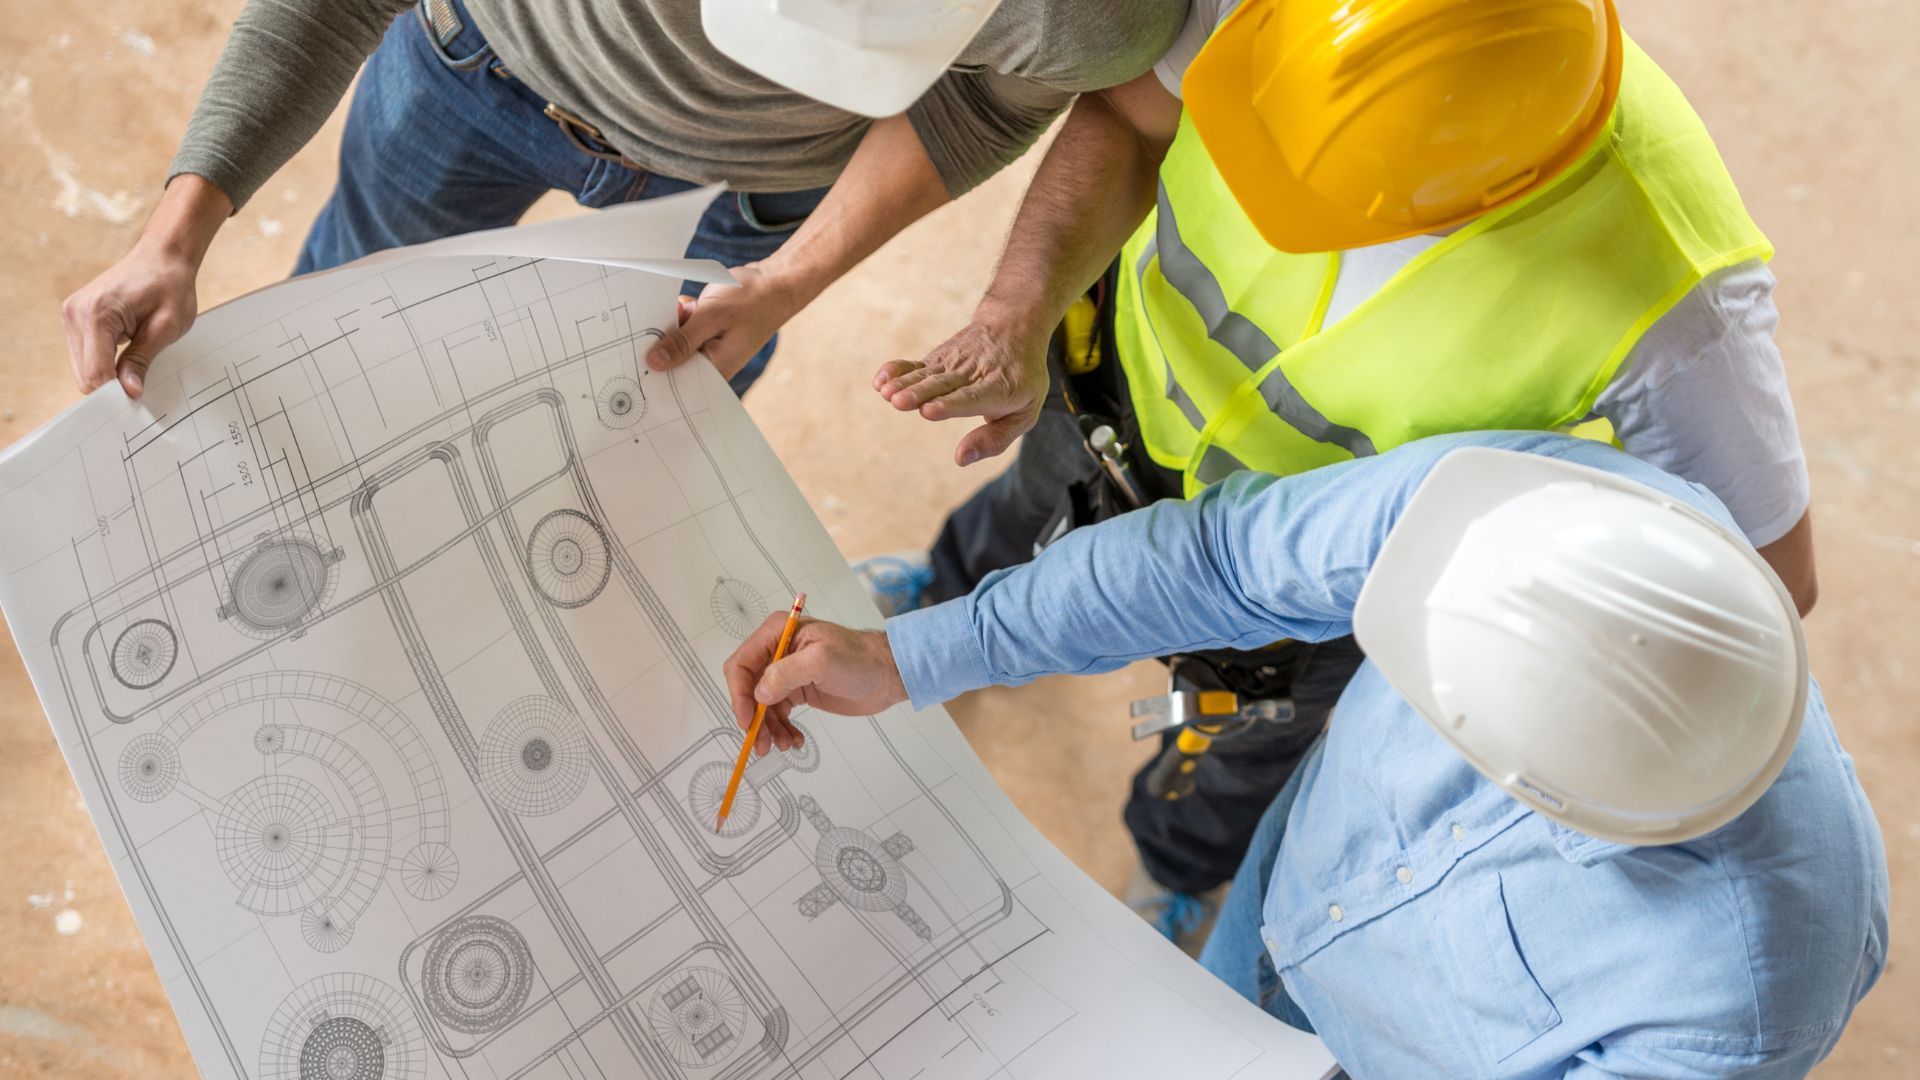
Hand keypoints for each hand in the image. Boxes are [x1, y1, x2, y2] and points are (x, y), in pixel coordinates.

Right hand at [62, 239, 200, 398]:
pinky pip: (85, 355)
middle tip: (142, 384)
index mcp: (96, 314)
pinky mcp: (75, 318)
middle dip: (111, 385)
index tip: (138, 399)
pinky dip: (103, 362)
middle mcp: (75, 314)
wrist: (163, 256)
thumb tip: (129, 392)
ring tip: (136, 361)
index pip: (95, 373)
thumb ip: (142, 360)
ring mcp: (71, 315)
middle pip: (85, 375)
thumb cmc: (169, 285)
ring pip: (82, 368)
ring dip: (108, 373)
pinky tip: (125, 354)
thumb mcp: (165, 327)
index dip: (116, 392)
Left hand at [645, 263, 802, 381]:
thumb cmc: (753, 301)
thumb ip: (682, 341)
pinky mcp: (707, 333)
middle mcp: (711, 363)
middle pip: (671, 361)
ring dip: (673, 323)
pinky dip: (682, 314)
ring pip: (674, 341)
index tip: (632, 359)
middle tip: (665, 320)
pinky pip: (683, 328)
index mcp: (715, 370)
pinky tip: (691, 304)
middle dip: (663, 339)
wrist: (776, 283)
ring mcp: (708, 348)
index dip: (653, 372)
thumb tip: (654, 362)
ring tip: (690, 308)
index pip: (676, 383)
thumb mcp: (712, 317)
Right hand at [721, 614, 907, 755]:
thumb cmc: (860, 660)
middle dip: (752, 717)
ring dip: (767, 728)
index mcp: (777, 633)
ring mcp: (785, 672)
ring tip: (783, 745)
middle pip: (747, 688)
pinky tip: (794, 740)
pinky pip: (777, 714)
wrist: (886, 675)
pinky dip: (781, 730)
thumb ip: (786, 673)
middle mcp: (776, 651)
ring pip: (761, 706)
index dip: (739, 694)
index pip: (742, 664)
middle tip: (762, 743)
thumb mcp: (822, 661)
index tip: (748, 720)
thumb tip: (759, 694)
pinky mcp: (796, 691)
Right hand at [873, 304, 1050, 466]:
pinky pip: (915, 364)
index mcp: (1001, 388)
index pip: (973, 397)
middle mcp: (974, 372)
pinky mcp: (938, 358)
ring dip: (905, 383)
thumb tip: (960, 459)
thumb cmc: (1022, 380)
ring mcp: (953, 362)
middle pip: (944, 384)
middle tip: (899, 402)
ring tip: (886, 394)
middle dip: (920, 393)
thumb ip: (995, 439)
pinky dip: (897, 370)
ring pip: (927, 374)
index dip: (950, 404)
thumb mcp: (1025, 413)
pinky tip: (880, 381)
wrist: (1015, 327)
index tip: (928, 411)